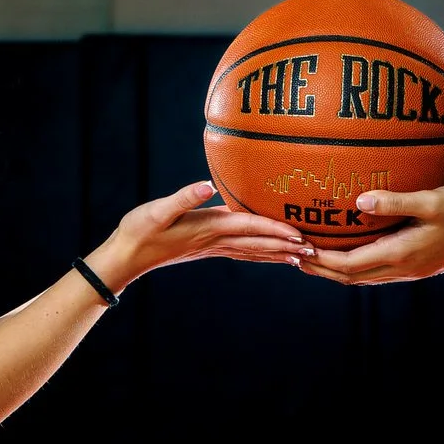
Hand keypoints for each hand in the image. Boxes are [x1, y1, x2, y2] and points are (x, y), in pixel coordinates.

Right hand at [91, 182, 310, 287]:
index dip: (275, 230)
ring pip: (254, 252)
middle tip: (316, 250)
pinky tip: (272, 256)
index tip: (300, 234)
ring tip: (304, 257)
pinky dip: (262, 255)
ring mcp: (213, 247)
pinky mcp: (208, 248)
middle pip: (259, 244)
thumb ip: (182, 198)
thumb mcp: (157, 211)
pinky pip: (242, 252)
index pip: (249, 228)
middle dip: (287, 246)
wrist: (126, 256)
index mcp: (208, 228)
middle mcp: (215, 240)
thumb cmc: (139, 231)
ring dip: (279, 254)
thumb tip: (206, 186)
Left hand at [301, 184, 443, 283]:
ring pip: (359, 277)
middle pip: (347, 277)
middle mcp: (399, 268)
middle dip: (318, 267)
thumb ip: (396, 201)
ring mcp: (406, 270)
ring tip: (309, 254)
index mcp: (399, 254)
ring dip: (332, 268)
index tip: (295, 247)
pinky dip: (351, 264)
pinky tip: (344, 249)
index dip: (318, 259)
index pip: (347, 265)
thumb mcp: (432, 200)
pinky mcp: (412, 265)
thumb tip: (360, 201)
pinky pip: (372, 270)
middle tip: (290, 253)